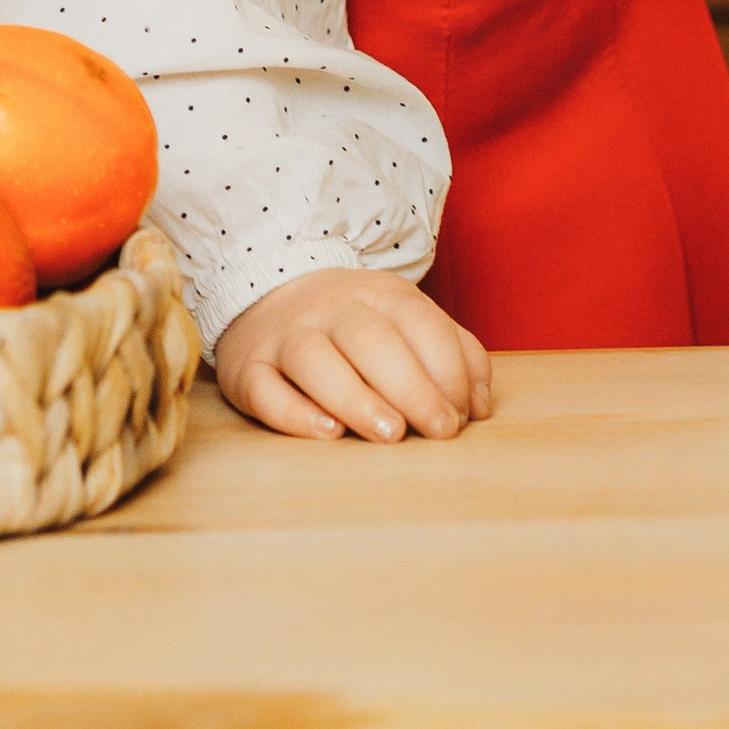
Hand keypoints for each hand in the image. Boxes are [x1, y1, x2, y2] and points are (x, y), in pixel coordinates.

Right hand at [213, 266, 492, 442]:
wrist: (267, 293)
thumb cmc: (356, 323)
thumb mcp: (407, 321)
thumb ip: (453, 354)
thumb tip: (481, 407)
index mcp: (378, 294)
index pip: (419, 323)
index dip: (447, 369)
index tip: (462, 415)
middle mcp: (329, 309)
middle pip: (370, 340)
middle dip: (411, 387)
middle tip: (439, 430)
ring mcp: (285, 337)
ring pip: (315, 361)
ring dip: (356, 399)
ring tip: (391, 435)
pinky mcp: (246, 368)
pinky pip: (265, 389)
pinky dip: (294, 414)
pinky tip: (328, 433)